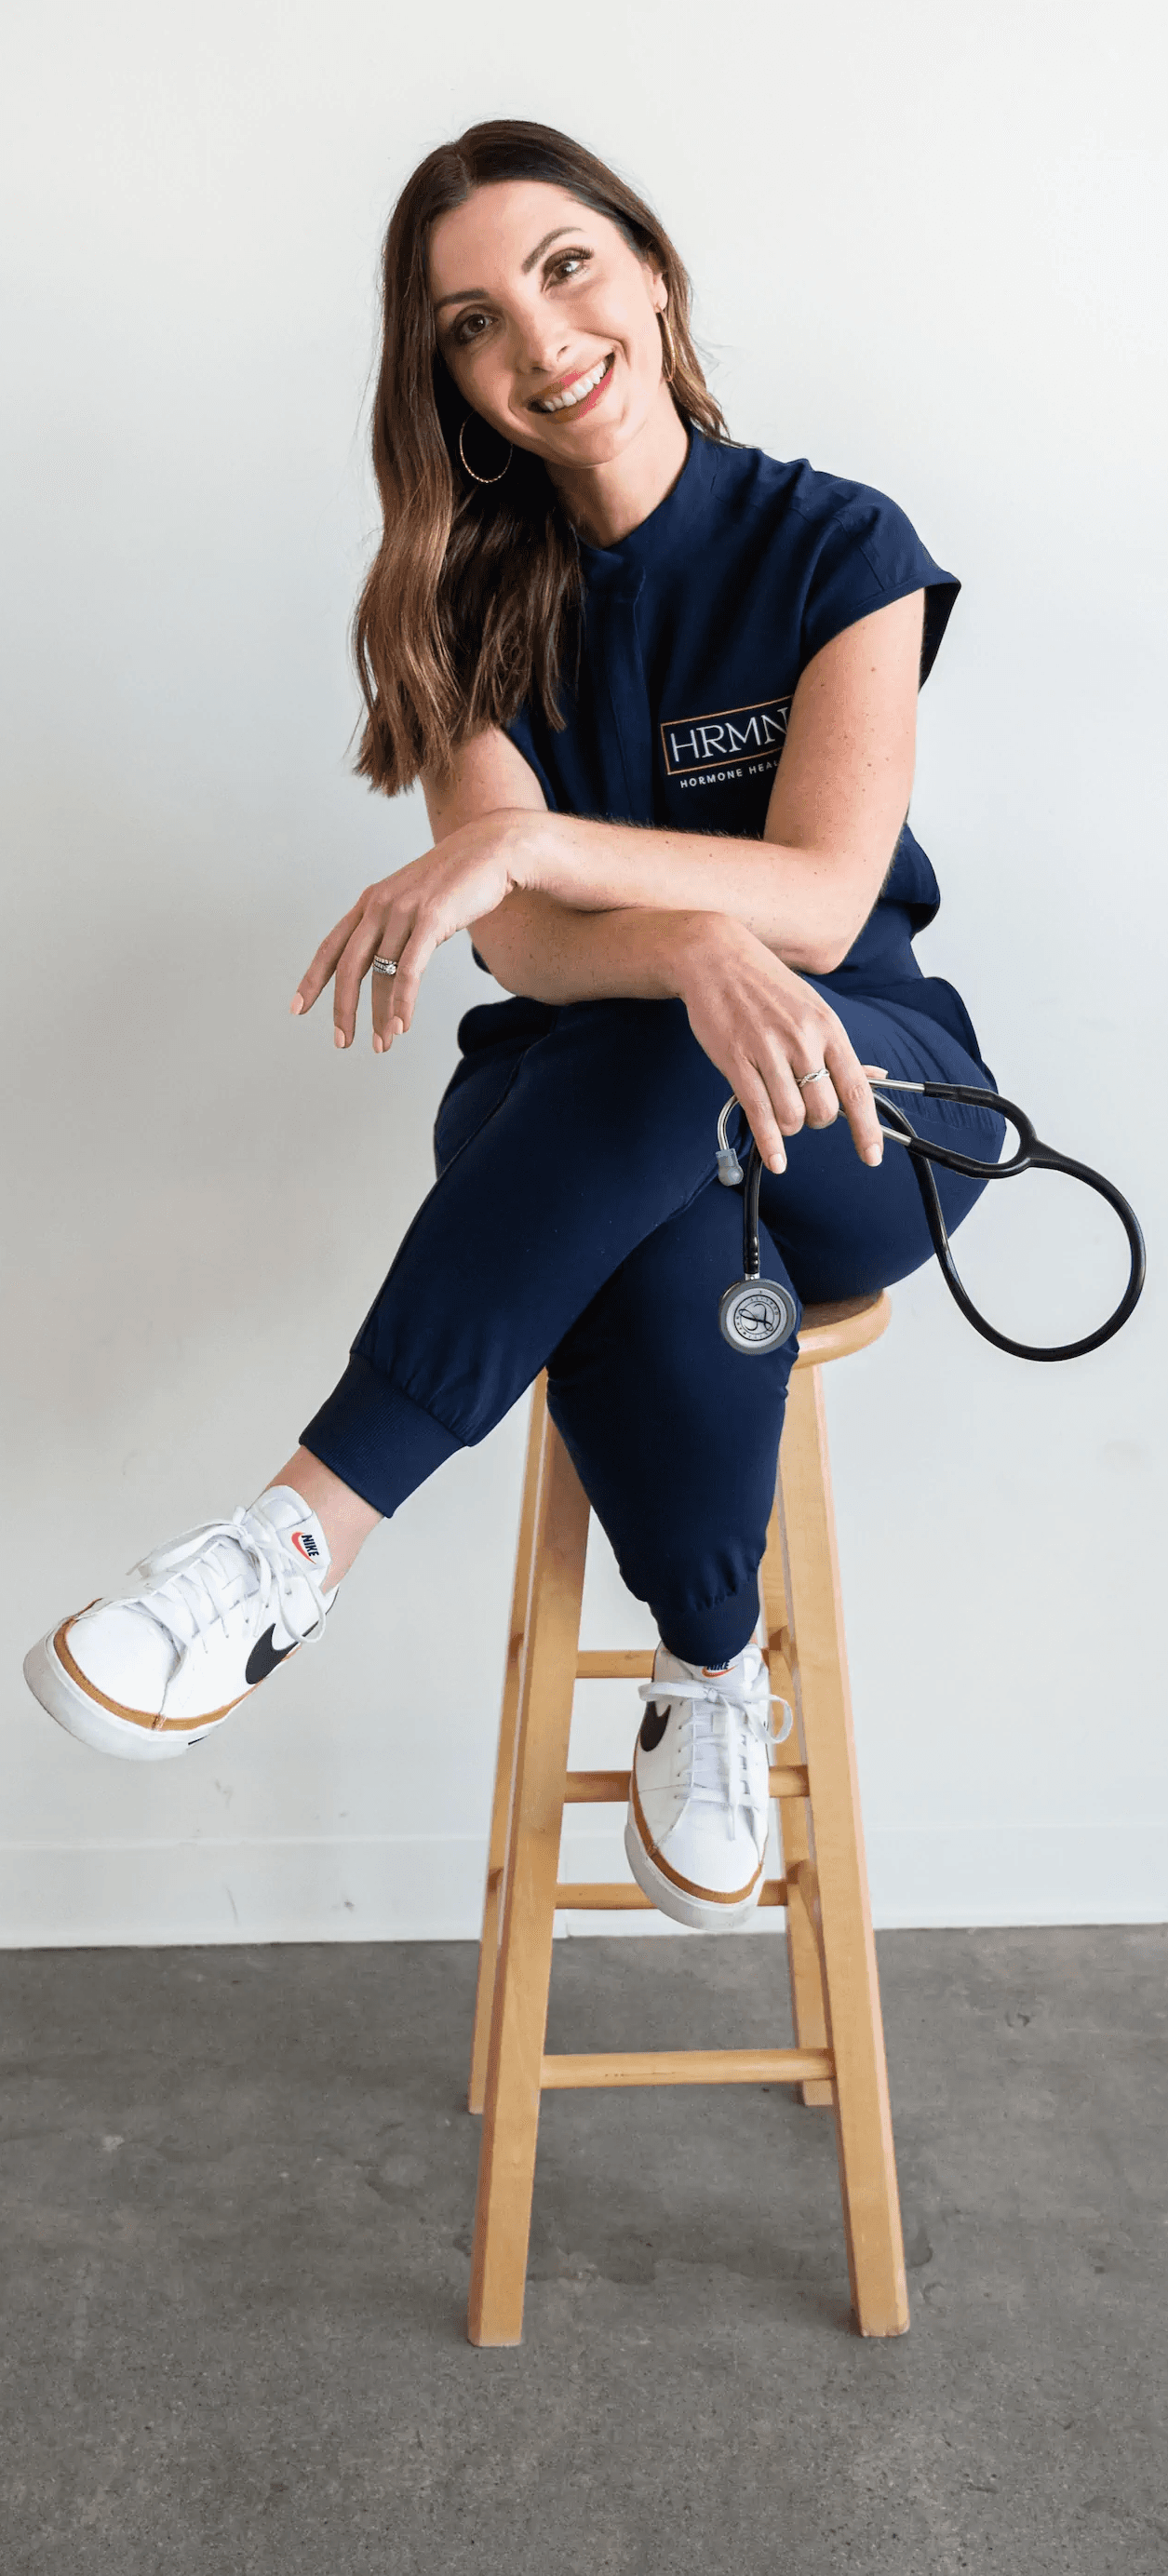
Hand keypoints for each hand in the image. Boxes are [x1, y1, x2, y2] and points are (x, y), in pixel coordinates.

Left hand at [291, 812, 534, 1048]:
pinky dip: (402, 1003)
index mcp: (371, 902)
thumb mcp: (415, 900)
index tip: (298, 1008)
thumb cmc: (458, 880)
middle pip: (349, 966)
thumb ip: (396, 926)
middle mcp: (380, 906)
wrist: (493, 851)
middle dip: (343, 1008)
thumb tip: (388, 964)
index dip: (313, 979)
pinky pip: (409, 971)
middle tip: (341, 1041)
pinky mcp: (430, 920)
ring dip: (380, 1016)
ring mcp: (404, 912)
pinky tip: (401, 1027)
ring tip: (381, 1045)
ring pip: (381, 975)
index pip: (332, 946)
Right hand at [671, 914, 886, 1168]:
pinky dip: (770, 1144)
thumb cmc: (768, 986)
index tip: (871, 1157)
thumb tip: (876, 1078)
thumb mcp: (813, 1010)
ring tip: (780, 1112)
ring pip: (791, 1117)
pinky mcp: (736, 1060)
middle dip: (815, 1121)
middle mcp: (803, 1041)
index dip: (867, 1129)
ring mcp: (768, 1050)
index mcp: (828, 1029)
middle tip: (803, 1109)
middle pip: (823, 1111)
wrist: (717, 958)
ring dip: (788, 1127)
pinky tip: (776, 1159)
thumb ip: (839, 1049)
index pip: (856, 1089)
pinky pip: (759, 1113)